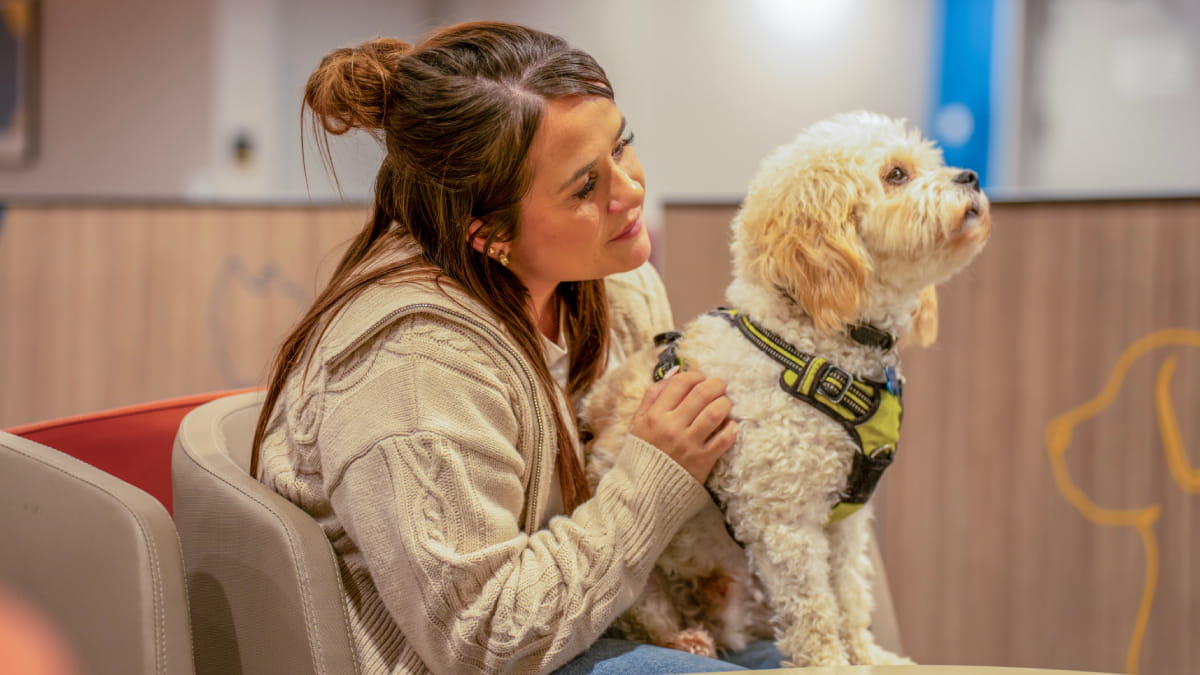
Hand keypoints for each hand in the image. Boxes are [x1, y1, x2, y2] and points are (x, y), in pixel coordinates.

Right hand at [630, 368, 737, 482]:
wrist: (645, 490)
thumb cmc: (644, 452)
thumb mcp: (638, 421)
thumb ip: (653, 395)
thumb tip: (676, 371)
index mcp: (655, 415)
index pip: (681, 383)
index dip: (695, 376)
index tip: (700, 379)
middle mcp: (672, 427)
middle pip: (702, 394)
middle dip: (716, 385)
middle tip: (719, 387)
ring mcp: (689, 444)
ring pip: (715, 412)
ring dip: (725, 403)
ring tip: (724, 404)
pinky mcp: (703, 460)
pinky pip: (725, 438)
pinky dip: (731, 428)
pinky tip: (729, 425)